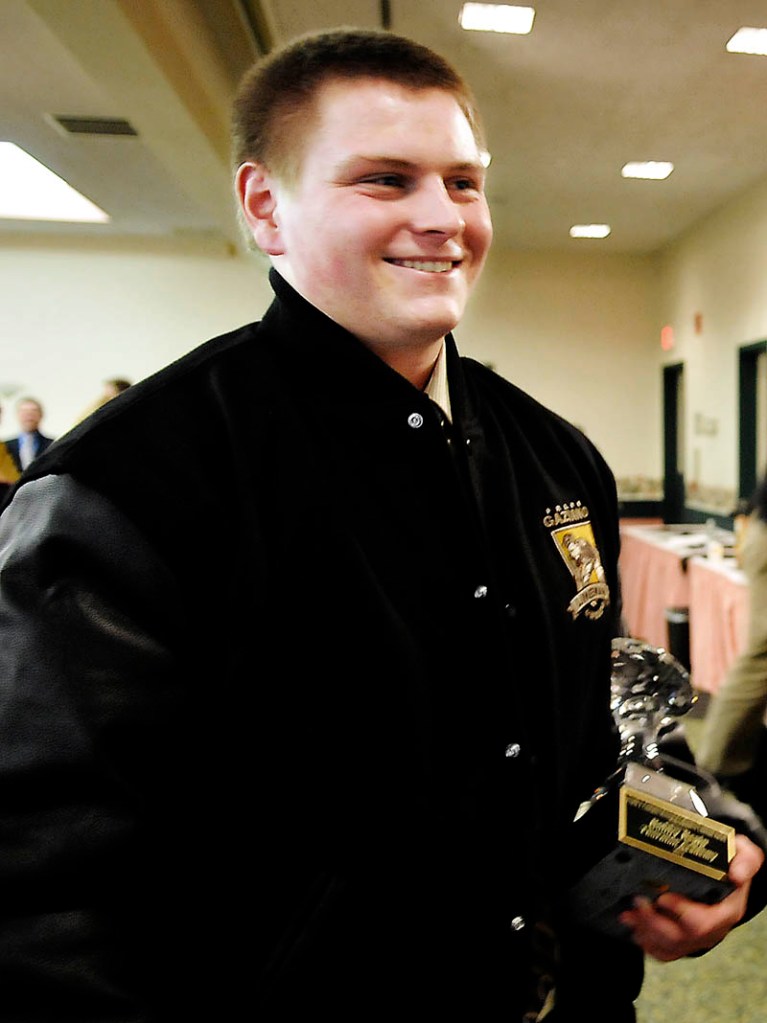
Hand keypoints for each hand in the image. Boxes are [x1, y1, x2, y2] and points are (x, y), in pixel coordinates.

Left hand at [618, 834, 763, 960]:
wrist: (726, 873)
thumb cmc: (731, 862)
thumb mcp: (745, 854)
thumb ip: (745, 861)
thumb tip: (737, 875)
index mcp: (727, 911)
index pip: (704, 922)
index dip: (681, 913)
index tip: (662, 897)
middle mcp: (713, 930)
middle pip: (682, 938)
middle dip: (654, 922)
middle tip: (636, 902)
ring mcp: (698, 939)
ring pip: (670, 946)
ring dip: (645, 931)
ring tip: (628, 914)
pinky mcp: (685, 942)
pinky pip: (665, 952)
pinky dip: (647, 943)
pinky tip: (634, 928)